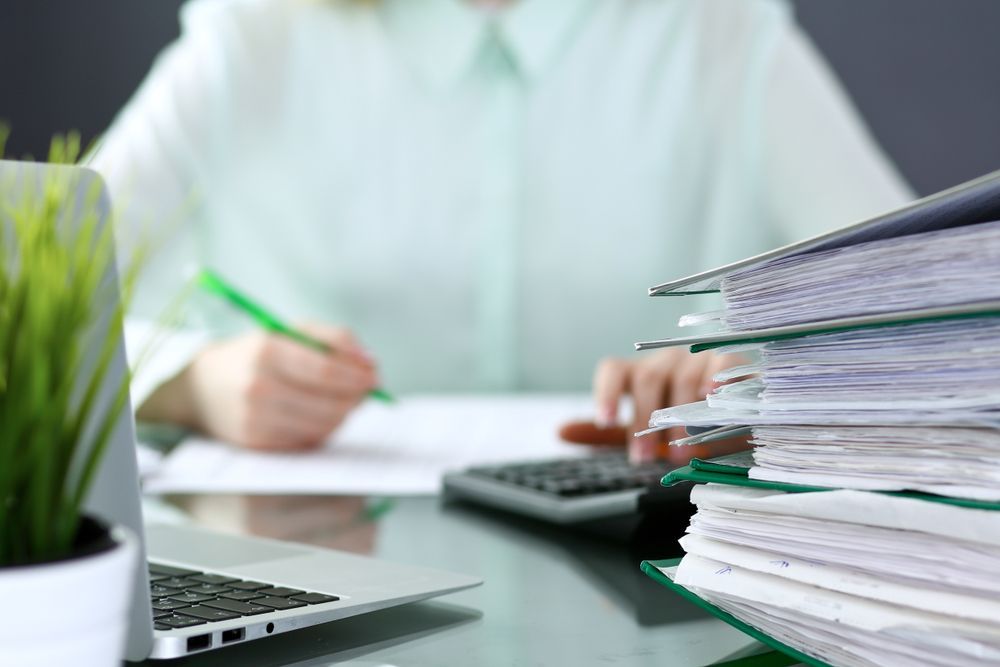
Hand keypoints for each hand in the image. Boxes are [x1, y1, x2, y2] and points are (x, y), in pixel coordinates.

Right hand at [139, 324, 378, 449]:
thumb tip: (370, 361)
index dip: (357, 376)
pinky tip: (322, 412)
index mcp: (266, 353)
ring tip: (346, 398)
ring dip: (344, 414)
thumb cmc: (257, 353)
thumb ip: (333, 338)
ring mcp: (256, 421)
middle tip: (369, 388)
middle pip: (328, 404)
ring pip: (323, 426)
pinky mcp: (258, 445)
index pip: (325, 371)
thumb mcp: (289, 331)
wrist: (204, 387)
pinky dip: (324, 428)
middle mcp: (258, 389)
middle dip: (357, 398)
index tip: (376, 375)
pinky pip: (308, 441)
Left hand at [592, 348, 742, 463]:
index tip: (605, 422)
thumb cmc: (680, 426)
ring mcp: (696, 359)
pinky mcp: (728, 363)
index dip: (606, 393)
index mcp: (639, 375)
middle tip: (644, 457)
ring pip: (681, 378)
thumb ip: (605, 434)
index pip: (614, 370)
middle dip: (644, 420)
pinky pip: (719, 366)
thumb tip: (560, 431)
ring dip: (679, 419)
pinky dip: (713, 381)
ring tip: (681, 452)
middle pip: (647, 378)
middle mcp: (665, 362)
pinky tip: (710, 399)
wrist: (731, 421)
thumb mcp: (641, 433)